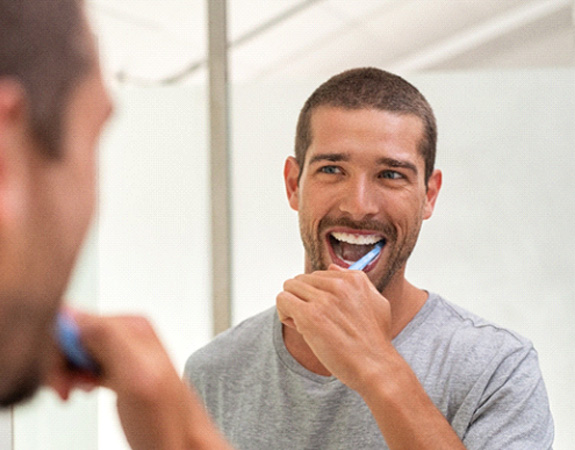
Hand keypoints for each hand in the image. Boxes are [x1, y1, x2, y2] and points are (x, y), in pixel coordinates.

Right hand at [48, 311, 231, 449]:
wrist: (181, 444)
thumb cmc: (167, 421)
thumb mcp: (137, 376)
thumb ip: (108, 339)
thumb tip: (74, 314)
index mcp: (132, 325)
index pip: (74, 319)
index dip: (58, 349)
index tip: (61, 376)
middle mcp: (128, 333)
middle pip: (72, 333)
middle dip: (60, 362)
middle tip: (67, 389)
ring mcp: (123, 351)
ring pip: (74, 349)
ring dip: (65, 372)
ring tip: (75, 391)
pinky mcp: (118, 368)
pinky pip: (83, 362)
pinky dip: (74, 378)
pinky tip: (83, 390)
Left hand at [276, 264, 393, 392]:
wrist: (375, 367)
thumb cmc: (374, 341)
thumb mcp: (376, 302)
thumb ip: (357, 281)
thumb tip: (332, 267)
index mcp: (353, 279)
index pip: (318, 275)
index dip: (316, 295)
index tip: (325, 313)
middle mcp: (338, 285)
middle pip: (301, 280)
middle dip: (302, 299)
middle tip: (314, 321)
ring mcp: (324, 299)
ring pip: (289, 287)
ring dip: (292, 306)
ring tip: (305, 325)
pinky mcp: (310, 316)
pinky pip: (282, 300)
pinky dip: (284, 314)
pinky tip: (298, 328)